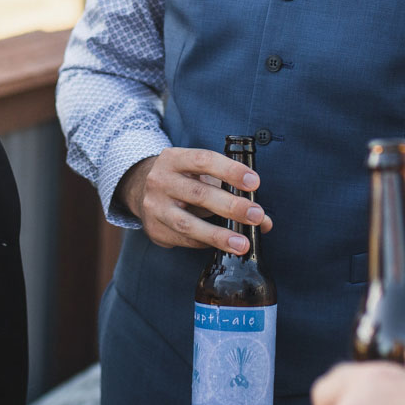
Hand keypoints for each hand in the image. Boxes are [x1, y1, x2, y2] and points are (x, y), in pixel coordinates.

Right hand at [115, 148, 272, 254]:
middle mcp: (160, 180)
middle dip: (231, 206)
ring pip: (188, 223)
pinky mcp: (154, 229)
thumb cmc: (182, 179)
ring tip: (242, 243)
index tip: (254, 182)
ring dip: (218, 235)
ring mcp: (154, 206)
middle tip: (257, 215)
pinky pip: (184, 239)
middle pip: (198, 193)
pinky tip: (222, 245)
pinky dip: (206, 242)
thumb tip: (264, 220)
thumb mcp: (199, 173)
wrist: (139, 190)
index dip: (230, 170)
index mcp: (173, 158)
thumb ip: (230, 189)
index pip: (203, 160)